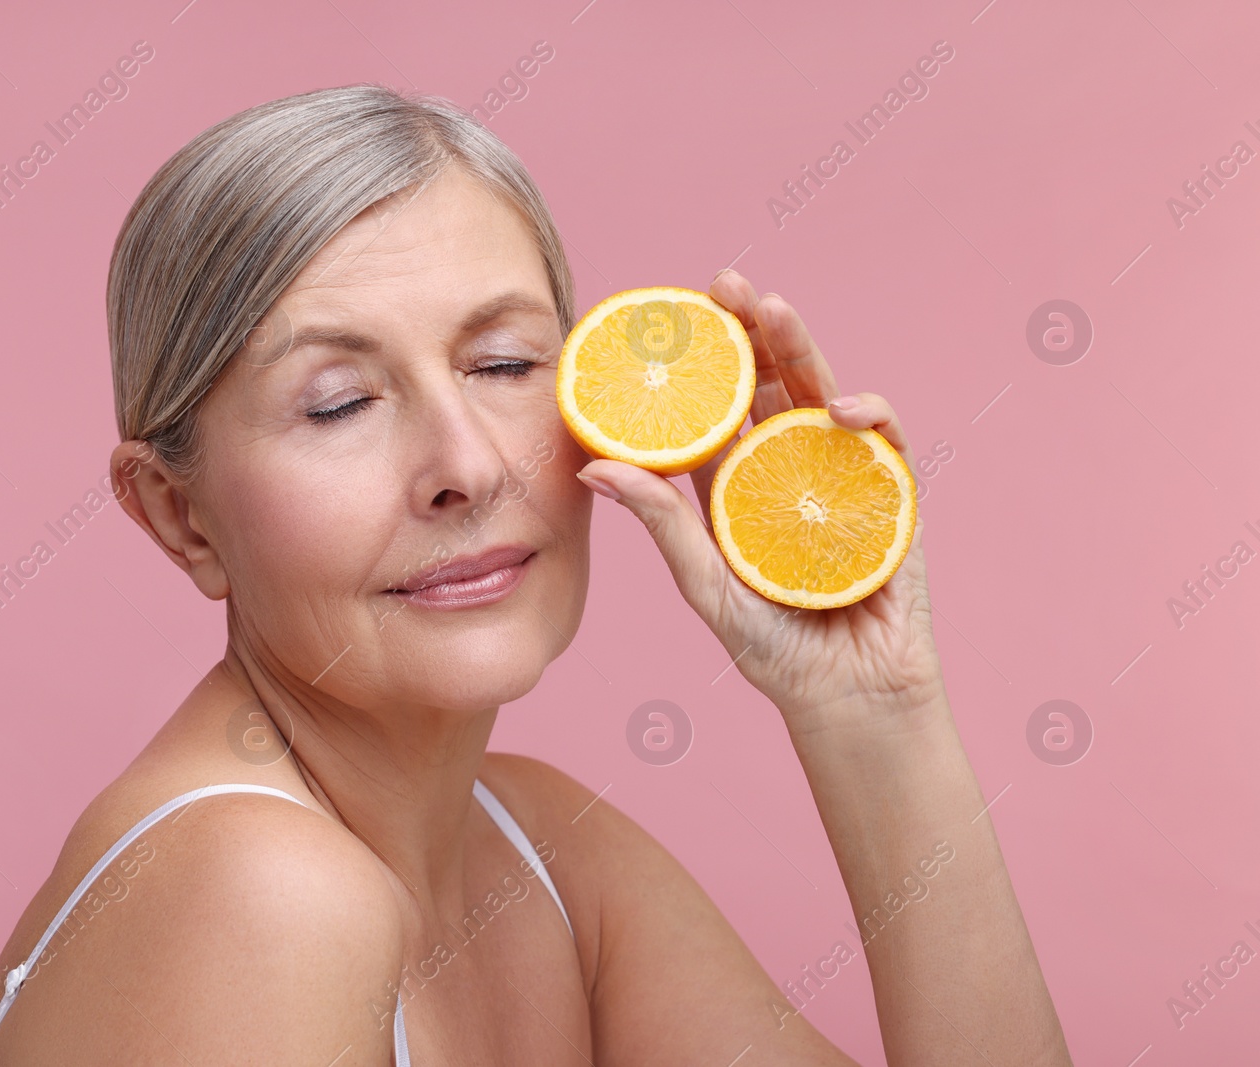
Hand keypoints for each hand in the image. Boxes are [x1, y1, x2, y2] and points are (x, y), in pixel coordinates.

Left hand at [575, 270, 944, 731]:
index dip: (701, 358)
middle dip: (753, 329)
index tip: (672, 314)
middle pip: (770, 383)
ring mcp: (842, 476)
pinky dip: (866, 414)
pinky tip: (839, 406)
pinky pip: (883, 441)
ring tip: (776, 311)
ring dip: (803, 349)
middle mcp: (787, 468)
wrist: (848, 697)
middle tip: (729, 284)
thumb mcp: (704, 585)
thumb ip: (661, 525)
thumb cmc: (772, 650)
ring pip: (821, 395)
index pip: (716, 405)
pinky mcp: (891, 495)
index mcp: (736, 482)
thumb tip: (593, 467)